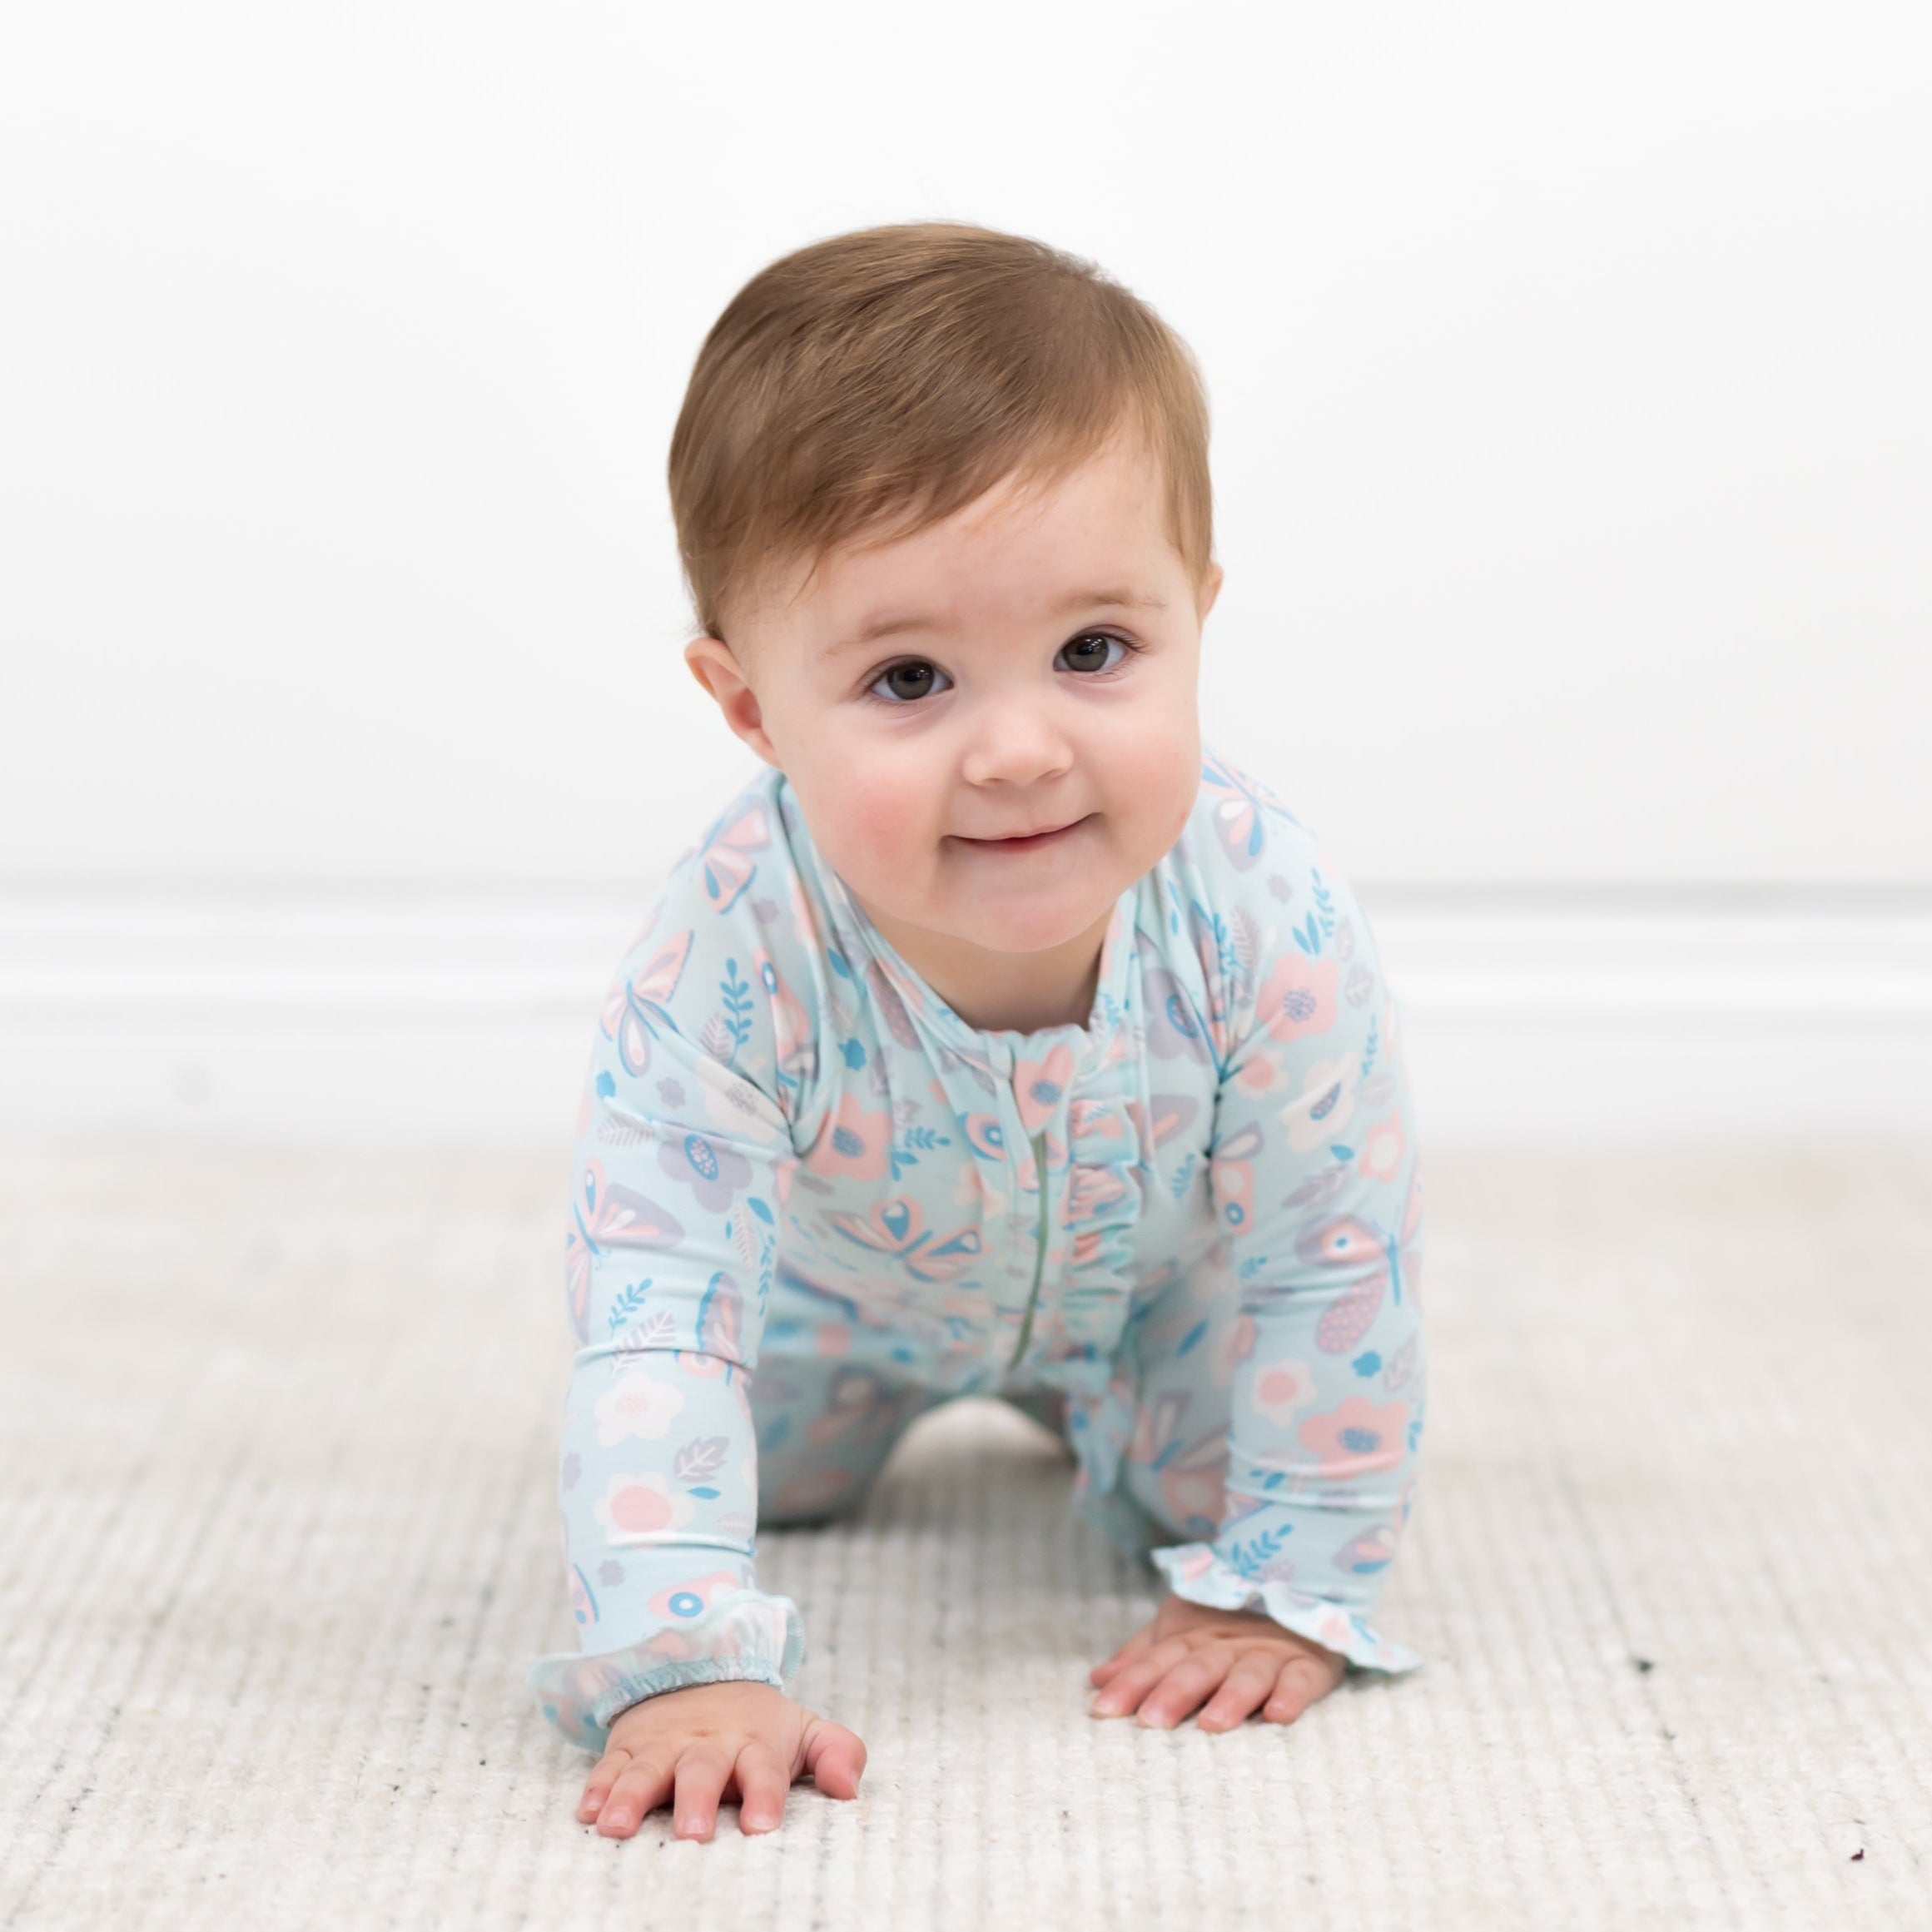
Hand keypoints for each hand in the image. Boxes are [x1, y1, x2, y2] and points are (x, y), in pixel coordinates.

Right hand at [576, 1679, 865, 1840]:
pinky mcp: (629, 1745)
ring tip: (617, 1828)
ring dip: (631, 1797)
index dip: (764, 1795)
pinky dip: (597, 1788)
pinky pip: (608, 1765)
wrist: (702, 1673)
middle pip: (701, 1770)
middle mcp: (707, 1742)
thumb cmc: (757, 1726)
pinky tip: (587, 1813)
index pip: (763, 1769)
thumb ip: (837, 1752)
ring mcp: (664, 1743)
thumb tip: (850, 1789)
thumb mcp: (803, 1730)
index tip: (763, 1828)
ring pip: (646, 1768)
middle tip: (693, 1834)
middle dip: (695, 1800)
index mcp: (753, 1742)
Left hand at [1088, 1591, 1346, 1730]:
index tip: (1102, 1711)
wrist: (1300, 1589)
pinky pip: (1301, 1679)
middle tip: (1151, 1721)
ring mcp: (1269, 1655)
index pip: (1157, 1660)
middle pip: (1197, 1667)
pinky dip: (1292, 1694)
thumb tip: (1096, 1680)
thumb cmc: (1229, 1625)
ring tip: (1212, 1724)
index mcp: (1193, 1639)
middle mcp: (1228, 1647)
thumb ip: (1142, 1657)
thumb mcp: (1182, 1632)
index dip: (1130, 1683)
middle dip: (1173, 1692)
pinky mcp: (1308, 1664)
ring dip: (1230, 1697)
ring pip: (1247, 1675)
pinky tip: (1279, 1714)